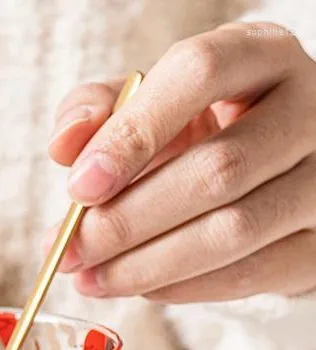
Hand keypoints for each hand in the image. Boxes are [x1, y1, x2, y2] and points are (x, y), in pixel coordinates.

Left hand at [48, 22, 315, 301]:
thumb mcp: (147, 103)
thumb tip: (64, 145)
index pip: (199, 75)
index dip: (132, 134)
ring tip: (89, 278)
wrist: (268, 169)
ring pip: (231, 231)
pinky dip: (179, 288)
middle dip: (126, 222)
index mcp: (259, 55)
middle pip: (216, 170)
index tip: (79, 187)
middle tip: (70, 252)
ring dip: (145, 266)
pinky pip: (246, 274)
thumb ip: (99, 112)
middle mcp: (307, 110)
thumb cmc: (197, 128)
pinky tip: (135, 287)